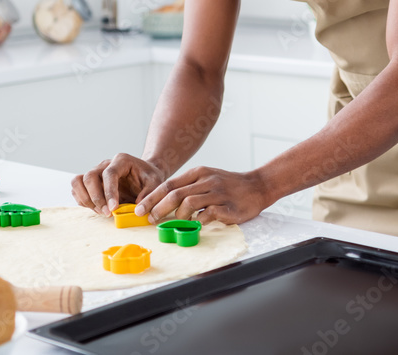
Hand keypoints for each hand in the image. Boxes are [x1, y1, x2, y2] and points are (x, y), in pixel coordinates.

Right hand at [71, 153, 166, 216]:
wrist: (145, 174)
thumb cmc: (149, 177)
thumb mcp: (156, 183)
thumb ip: (148, 195)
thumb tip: (137, 210)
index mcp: (121, 161)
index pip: (109, 173)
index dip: (109, 192)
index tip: (113, 208)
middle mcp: (105, 164)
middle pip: (89, 177)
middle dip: (96, 198)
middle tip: (107, 213)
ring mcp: (96, 172)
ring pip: (78, 182)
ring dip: (86, 199)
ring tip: (101, 212)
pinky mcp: (91, 183)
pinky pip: (78, 190)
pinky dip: (83, 201)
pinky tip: (97, 209)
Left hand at [135, 166, 271, 224]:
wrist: (257, 186)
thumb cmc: (229, 185)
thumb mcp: (207, 178)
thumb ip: (188, 187)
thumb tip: (163, 202)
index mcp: (198, 173)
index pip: (168, 184)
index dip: (151, 198)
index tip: (139, 209)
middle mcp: (206, 180)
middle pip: (175, 194)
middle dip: (158, 208)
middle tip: (149, 220)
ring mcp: (217, 193)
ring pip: (188, 203)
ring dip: (177, 216)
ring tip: (174, 224)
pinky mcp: (227, 207)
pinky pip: (207, 214)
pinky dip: (197, 221)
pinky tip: (195, 225)